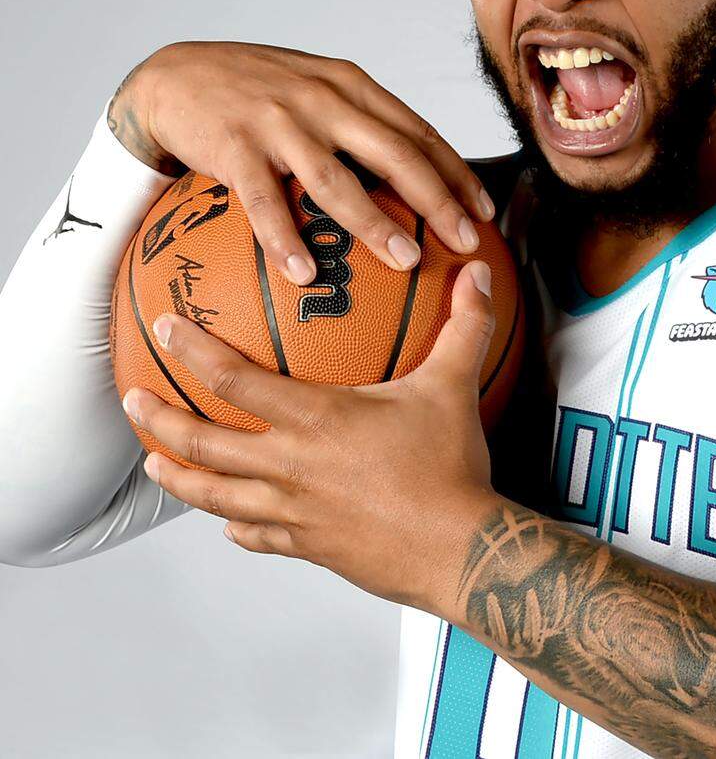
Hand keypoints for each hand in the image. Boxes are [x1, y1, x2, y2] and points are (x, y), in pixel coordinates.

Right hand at [108, 41, 494, 281]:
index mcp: (351, 86)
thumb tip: (412, 177)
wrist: (174, 74)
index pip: (419, 131)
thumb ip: (360, 122)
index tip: (483, 212)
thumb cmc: (256, 91)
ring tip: (407, 261)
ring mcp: (280, 122)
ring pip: (337, 179)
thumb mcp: (317, 89)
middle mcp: (324, 99)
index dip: (456, 173)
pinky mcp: (235, 147)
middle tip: (465, 242)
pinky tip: (304, 275)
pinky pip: (265, 201)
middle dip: (437, 201)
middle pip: (395, 154)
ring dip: (375, 224)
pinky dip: (285, 240)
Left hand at [120, 260, 498, 612]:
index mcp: (315, 419)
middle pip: (202, 443)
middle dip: (158, 418)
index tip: (165, 326)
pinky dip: (235, 527)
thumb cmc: (449, 467)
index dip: (193, 349)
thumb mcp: (454, 385)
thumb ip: (464, 324)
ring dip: (178, 477)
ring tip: (154, 464)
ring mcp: (293, 513)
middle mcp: (289, 466)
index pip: (233, 378)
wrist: (457, 549)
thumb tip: (478, 272)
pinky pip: (256, 537)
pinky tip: (230, 525)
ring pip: (215, 496)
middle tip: (132, 399)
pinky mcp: (307, 547)